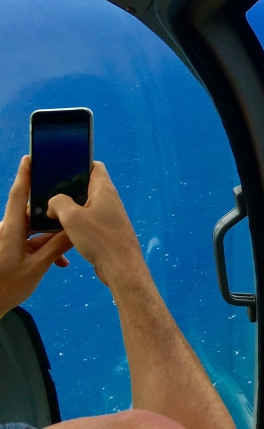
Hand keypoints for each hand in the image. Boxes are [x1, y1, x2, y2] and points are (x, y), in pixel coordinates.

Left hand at [0, 156, 73, 317]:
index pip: (17, 195)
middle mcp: (7, 230)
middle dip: (51, 213)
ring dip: (50, 238)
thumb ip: (57, 246)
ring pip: (33, 229)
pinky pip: (30, 241)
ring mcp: (8, 240)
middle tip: (68, 208)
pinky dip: (43, 248)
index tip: (30, 157)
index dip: (24, 175)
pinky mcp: (10, 249)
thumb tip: (75, 230)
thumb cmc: (7, 287)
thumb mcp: (37, 267)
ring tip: (65, 250)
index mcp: (10, 230)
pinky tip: (58, 262)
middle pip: (31, 212)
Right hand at [47, 161, 142, 287]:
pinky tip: (60, 229)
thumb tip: (53, 203)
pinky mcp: (105, 230)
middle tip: (47, 193)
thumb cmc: (99, 239)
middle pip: (86, 186)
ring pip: (84, 205)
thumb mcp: (72, 217)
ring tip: (49, 212)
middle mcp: (108, 199)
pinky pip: (87, 220)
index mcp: (104, 189)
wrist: (120, 266)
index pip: (94, 166)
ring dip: (69, 208)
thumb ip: (59, 203)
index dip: (79, 163)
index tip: (60, 167)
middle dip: (67, 188)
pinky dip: (74, 221)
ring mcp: (108, 215)